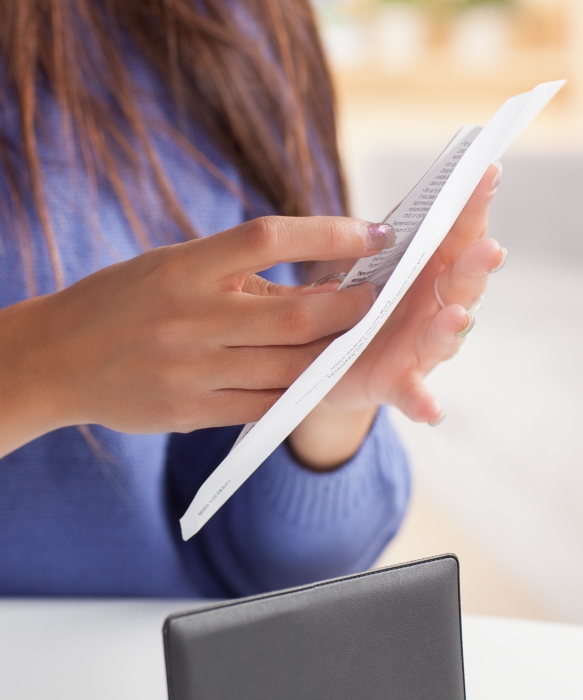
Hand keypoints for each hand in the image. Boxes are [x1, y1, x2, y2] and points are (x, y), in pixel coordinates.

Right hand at [0, 216, 393, 489]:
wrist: (52, 361)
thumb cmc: (114, 304)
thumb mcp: (166, 270)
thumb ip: (230, 276)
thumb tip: (312, 279)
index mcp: (182, 268)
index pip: (268, 238)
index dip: (329, 234)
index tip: (373, 233)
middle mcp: (189, 317)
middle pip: (296, 313)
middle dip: (353, 306)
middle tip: (383, 298)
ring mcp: (191, 370)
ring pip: (289, 366)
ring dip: (335, 354)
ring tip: (362, 341)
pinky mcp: (189, 411)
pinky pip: (264, 406)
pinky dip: (299, 393)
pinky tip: (320, 380)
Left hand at [289, 164, 504, 468]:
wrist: (325, 362)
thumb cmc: (350, 304)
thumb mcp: (355, 269)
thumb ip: (371, 246)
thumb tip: (383, 224)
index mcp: (427, 271)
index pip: (456, 233)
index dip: (473, 205)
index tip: (488, 174)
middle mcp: (434, 307)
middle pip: (461, 282)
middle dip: (475, 265)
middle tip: (489, 249)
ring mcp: (419, 347)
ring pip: (442, 335)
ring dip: (451, 325)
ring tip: (455, 315)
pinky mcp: (395, 382)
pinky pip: (411, 394)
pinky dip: (422, 402)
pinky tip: (431, 410)